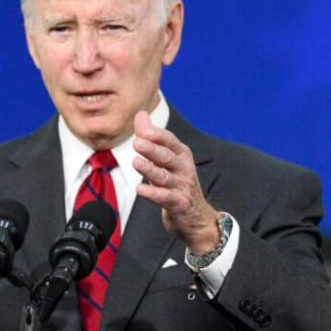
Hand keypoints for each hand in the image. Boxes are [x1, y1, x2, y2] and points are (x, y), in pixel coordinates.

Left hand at [131, 111, 219, 253]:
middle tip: (137, 143)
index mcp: (181, 154)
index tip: (144, 130)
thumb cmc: (176, 182)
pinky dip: (152, 194)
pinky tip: (139, 189)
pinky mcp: (179, 203)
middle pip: (167, 156)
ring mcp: (182, 186)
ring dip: (150, 169)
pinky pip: (164, 197)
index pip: (169, 141)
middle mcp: (183, 168)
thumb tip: (141, 114)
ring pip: (164, 176)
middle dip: (152, 149)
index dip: (157, 135)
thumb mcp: (165, 158)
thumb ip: (151, 137)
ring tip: (136, 162)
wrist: (195, 216)